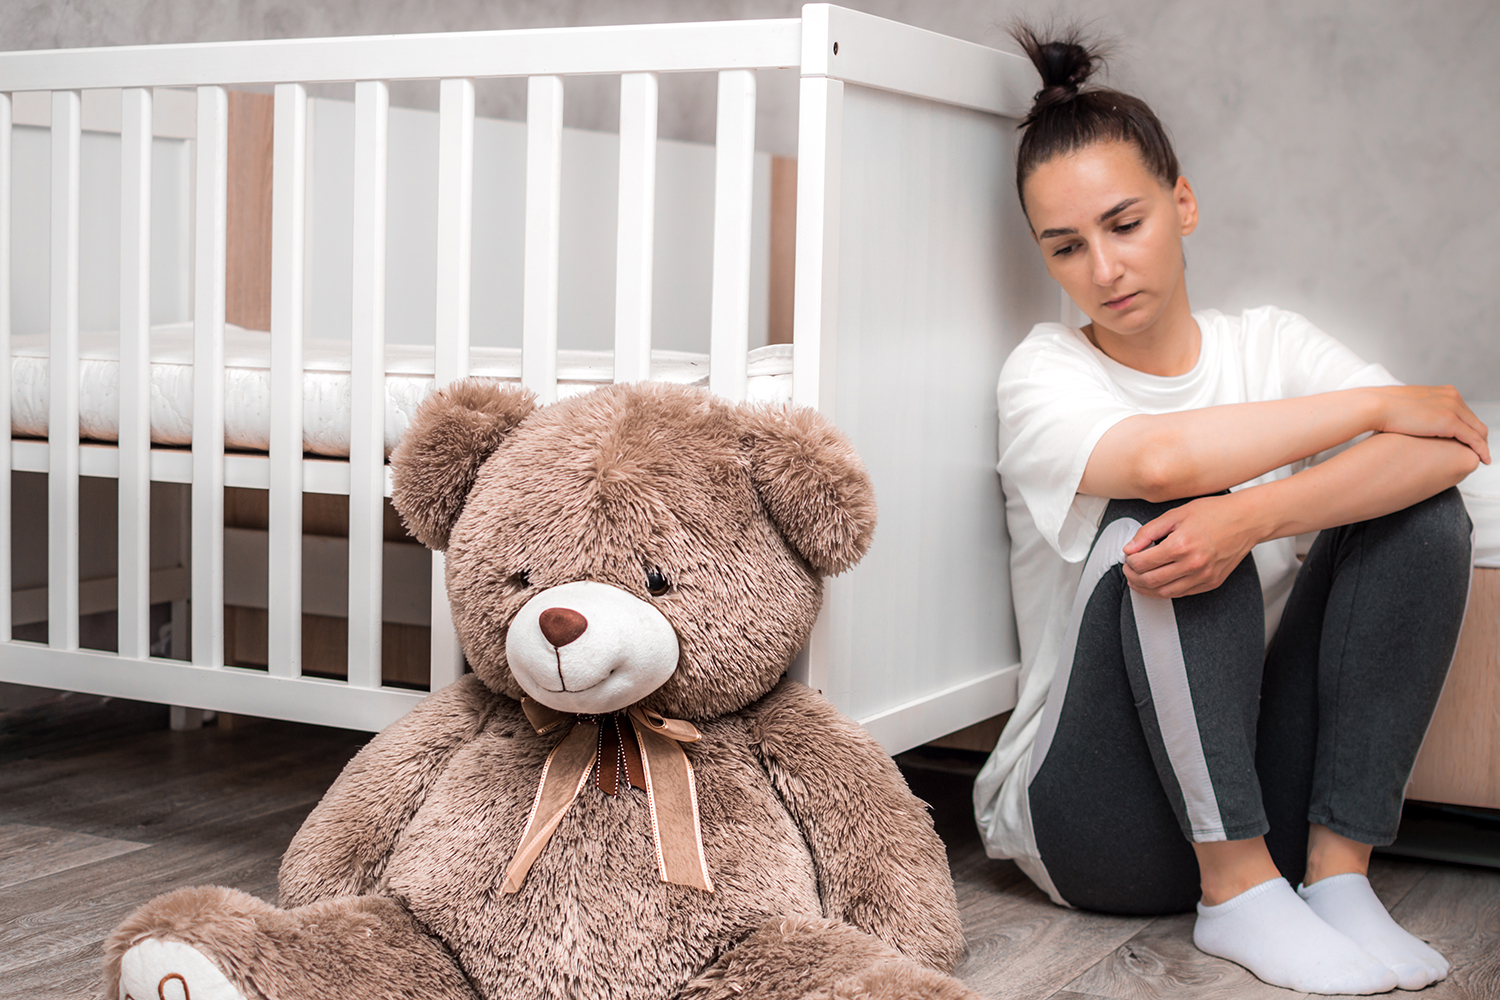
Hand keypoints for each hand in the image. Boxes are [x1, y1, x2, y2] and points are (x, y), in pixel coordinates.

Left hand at [1121, 494, 1264, 598]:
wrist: (1246, 520)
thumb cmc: (1214, 513)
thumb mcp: (1175, 515)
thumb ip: (1148, 532)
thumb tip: (1129, 548)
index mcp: (1180, 545)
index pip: (1142, 563)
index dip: (1129, 562)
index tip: (1128, 557)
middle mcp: (1192, 564)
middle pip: (1150, 581)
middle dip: (1133, 577)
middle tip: (1129, 570)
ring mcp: (1203, 576)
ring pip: (1165, 593)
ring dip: (1146, 589)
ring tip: (1138, 580)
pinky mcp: (1212, 582)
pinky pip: (1182, 593)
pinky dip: (1165, 591)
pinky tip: (1158, 583)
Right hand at [1369, 385, 1489, 463]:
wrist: (1376, 406)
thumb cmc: (1383, 409)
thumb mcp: (1408, 406)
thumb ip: (1419, 412)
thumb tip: (1415, 422)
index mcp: (1444, 392)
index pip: (1465, 412)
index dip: (1469, 428)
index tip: (1467, 441)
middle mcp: (1453, 397)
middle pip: (1475, 421)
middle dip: (1479, 438)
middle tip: (1478, 453)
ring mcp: (1453, 409)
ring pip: (1478, 430)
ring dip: (1482, 445)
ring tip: (1482, 458)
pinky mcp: (1450, 422)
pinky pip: (1473, 439)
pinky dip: (1481, 450)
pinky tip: (1483, 460)